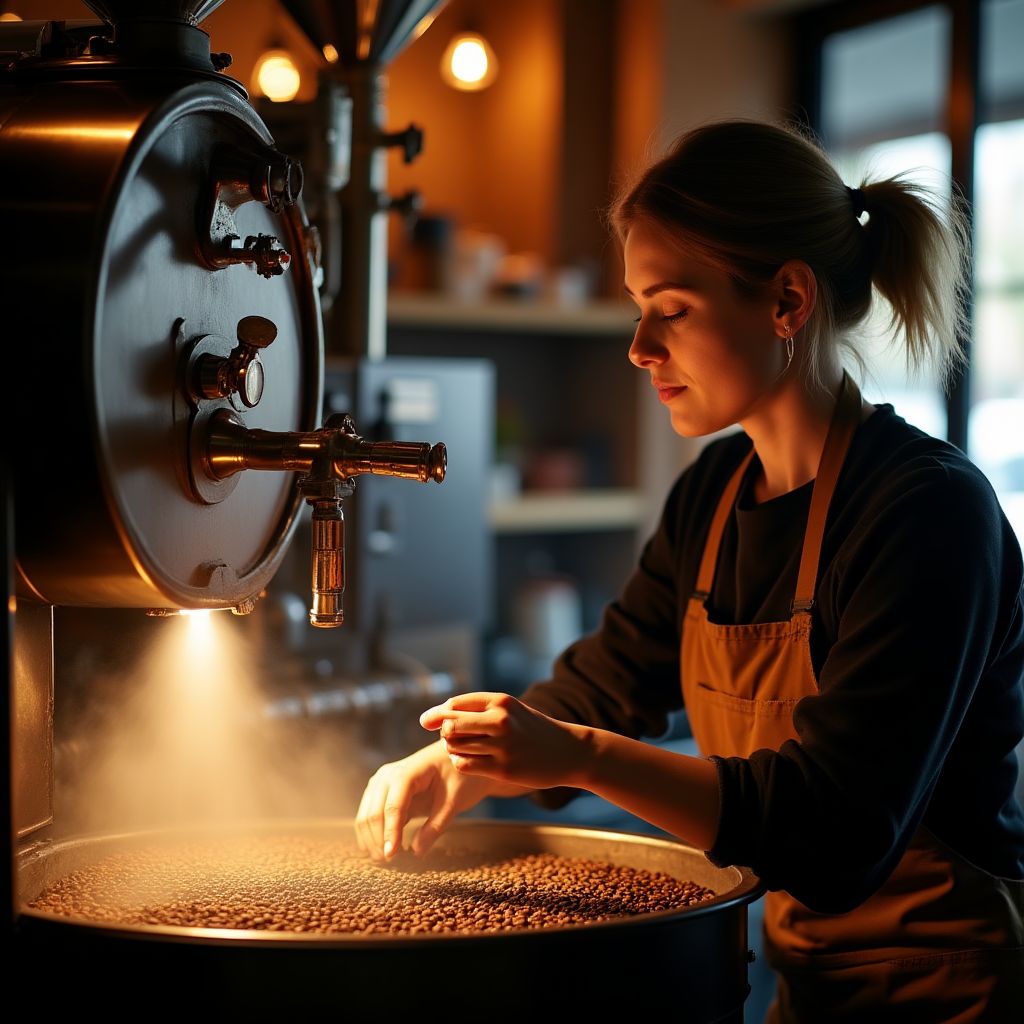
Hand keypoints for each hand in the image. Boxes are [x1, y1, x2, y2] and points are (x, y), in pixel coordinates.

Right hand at [355, 739, 497, 861]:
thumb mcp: (454, 801)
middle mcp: (387, 775)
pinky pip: (369, 813)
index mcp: (407, 773)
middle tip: (389, 863)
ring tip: (384, 859)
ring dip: (371, 838)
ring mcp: (381, 782)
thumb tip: (416, 852)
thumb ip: (435, 826)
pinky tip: (380, 848)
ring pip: (366, 815)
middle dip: (377, 839)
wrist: (457, 756)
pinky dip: (371, 832)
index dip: (390, 833)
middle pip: (373, 812)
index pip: (392, 807)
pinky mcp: (380, 791)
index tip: (391, 856)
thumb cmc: (459, 775)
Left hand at [421, 692, 591, 790]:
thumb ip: (478, 710)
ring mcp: (504, 746)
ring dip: (451, 749)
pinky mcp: (504, 769)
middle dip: (443, 732)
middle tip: (449, 738)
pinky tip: (467, 761)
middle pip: (451, 725)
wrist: (569, 751)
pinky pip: (465, 765)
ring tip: (461, 749)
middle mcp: (501, 720)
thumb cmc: (532, 729)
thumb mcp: (510, 710)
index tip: (426, 722)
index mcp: (501, 701)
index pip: (454, 704)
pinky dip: (459, 763)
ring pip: (456, 746)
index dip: (435, 713)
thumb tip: (439, 715)